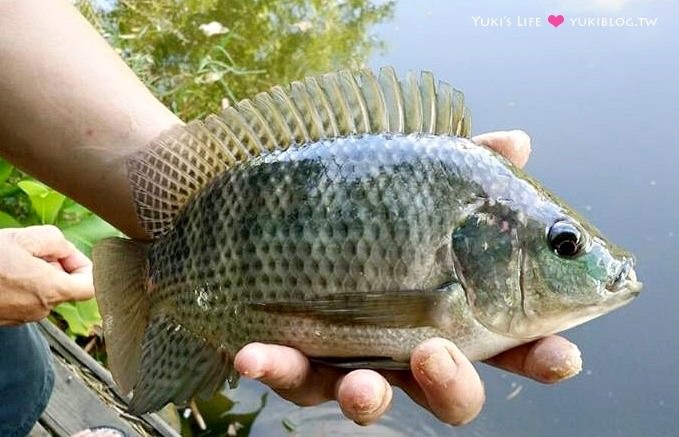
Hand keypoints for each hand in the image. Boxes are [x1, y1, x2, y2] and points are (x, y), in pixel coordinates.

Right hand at [0, 225, 93, 325]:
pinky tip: (1, 272)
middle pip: (65, 286)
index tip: (66, 252)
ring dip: (35, 273)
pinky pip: (24, 299)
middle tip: (31, 248)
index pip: (91, 287)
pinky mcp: (5, 319)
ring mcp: (21, 317)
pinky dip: (20, 284)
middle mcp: (40, 310)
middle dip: (55, 264)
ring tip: (11, 258)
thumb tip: (65, 251)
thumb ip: (55, 241)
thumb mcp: (22, 238)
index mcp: (50, 290)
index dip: (84, 266)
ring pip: (43, 292)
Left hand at [233, 130, 582, 424]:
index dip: (543, 354)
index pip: (515, 341)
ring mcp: (355, 356)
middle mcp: (411, 341)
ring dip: (370, 397)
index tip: (561, 355)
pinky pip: (291, 376)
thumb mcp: (417, 176)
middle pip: (452, 391)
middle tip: (438, 354)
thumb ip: (466, 167)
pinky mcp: (299, 359)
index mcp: (457, 307)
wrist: (278, 206)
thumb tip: (517, 140)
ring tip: (361, 386)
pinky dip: (275, 367)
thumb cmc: (366, 195)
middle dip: (455, 385)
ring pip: (376, 398)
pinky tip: (253, 354)